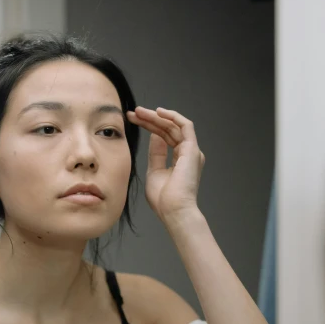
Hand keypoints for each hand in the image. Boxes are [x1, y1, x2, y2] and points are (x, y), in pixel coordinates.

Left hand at [126, 106, 204, 221]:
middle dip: (149, 119)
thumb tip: (154, 135)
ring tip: (139, 112)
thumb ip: (156, 153)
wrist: (174, 211)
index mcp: (179, 160)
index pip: (163, 137)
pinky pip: (185, 126)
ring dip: (156, 117)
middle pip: (167, 129)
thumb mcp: (154, 171)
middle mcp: (187, 153)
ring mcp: (191, 151)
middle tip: (132, 113)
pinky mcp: (192, 149)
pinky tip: (158, 112)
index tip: (132, 120)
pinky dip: (173, 116)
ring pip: (173, 126)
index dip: (148, 126)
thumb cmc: (163, 199)